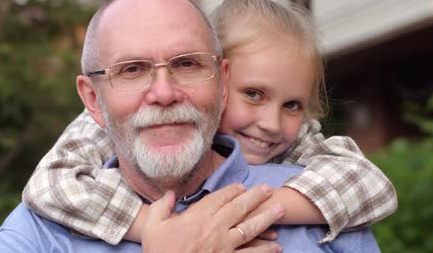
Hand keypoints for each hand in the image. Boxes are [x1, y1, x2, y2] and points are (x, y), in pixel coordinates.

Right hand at [142, 183, 284, 252]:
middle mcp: (214, 228)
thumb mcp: (152, 226)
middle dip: (256, 197)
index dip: (233, 190)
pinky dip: (264, 249)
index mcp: (197, 217)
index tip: (243, 186)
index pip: (220, 198)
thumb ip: (161, 206)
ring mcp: (224, 246)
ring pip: (250, 228)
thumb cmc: (159, 251)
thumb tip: (170, 194)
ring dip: (266, 218)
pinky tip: (276, 245)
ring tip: (279, 210)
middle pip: (239, 209)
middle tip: (269, 190)